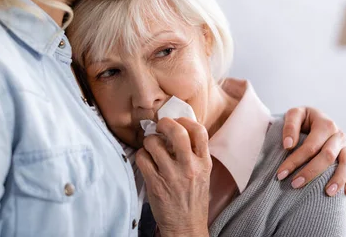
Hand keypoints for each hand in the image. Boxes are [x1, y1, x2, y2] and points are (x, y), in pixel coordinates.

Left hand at [135, 117, 211, 236]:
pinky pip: (143, 159)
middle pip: (177, 132)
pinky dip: (141, 155)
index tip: (178, 121)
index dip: (186, 120)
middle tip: (160, 126)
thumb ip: (195, 154)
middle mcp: (189, 167)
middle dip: (165, 124)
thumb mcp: (203, 174)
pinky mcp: (155, 184)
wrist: (186, 227)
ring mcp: (171, 175)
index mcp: (204, 163)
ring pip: (154, 143)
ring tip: (151, 146)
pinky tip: (146, 160)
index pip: (200, 131)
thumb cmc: (193, 200)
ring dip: (149, 141)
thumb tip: (180, 131)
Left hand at [276, 107, 345, 196]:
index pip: (310, 146)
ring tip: (328, 193)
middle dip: (311, 172)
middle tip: (294, 185)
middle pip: (327, 156)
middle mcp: (338, 135)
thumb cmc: (304, 120)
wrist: (317, 119)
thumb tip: (288, 145)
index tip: (280, 174)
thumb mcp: (295, 114)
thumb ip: (290, 127)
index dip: (295, 161)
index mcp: (325, 124)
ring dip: (338, 179)